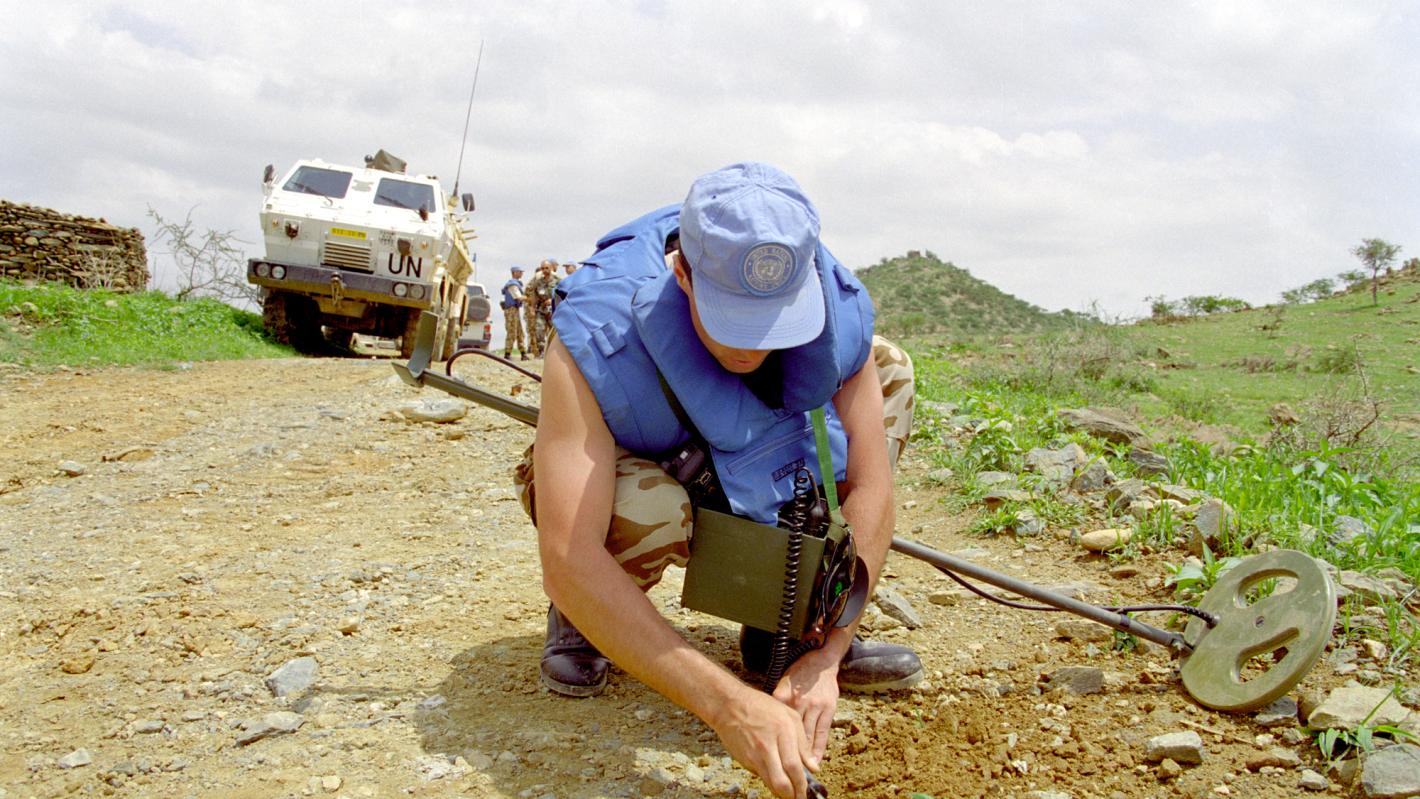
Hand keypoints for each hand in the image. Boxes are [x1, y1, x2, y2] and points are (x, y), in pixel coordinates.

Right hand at [709, 687, 816, 798]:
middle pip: (781, 783)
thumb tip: (814, 768)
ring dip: (781, 793)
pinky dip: (770, 780)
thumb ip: (803, 743)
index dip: (802, 785)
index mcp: (783, 732)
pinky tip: (775, 776)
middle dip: (792, 796)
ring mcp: (754, 755)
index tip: (807, 793)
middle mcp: (768, 747)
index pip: (794, 767)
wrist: (729, 706)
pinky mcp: (745, 761)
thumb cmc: (761, 707)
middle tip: (798, 798)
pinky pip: (761, 776)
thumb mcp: (789, 716)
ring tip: (789, 792)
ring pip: (770, 784)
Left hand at [773, 646, 839, 766]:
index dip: (770, 743)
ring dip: (802, 757)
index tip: (766, 759)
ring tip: (798, 773)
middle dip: (786, 754)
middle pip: (789, 734)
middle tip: (783, 772)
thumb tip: (767, 727)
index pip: (774, 724)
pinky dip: (818, 749)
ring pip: (806, 736)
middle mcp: (798, 701)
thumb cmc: (797, 675)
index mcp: (782, 696)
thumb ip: (774, 706)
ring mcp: (814, 705)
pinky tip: (815, 761)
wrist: (819, 660)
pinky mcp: (828, 708)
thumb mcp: (780, 686)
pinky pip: (822, 733)